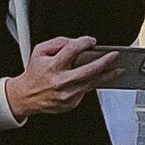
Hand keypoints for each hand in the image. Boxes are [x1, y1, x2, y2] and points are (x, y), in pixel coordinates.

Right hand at [4, 37, 120, 118]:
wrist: (26, 96)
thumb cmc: (35, 73)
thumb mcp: (39, 51)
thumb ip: (58, 43)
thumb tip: (76, 42)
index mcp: (53, 66)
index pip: (72, 50)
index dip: (84, 42)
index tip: (91, 41)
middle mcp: (61, 81)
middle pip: (89, 70)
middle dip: (104, 62)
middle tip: (115, 56)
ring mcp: (68, 94)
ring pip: (92, 83)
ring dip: (108, 76)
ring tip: (118, 70)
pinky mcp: (71, 103)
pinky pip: (86, 91)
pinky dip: (94, 84)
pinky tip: (101, 79)